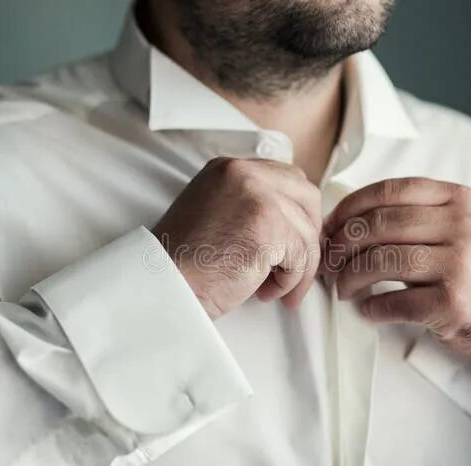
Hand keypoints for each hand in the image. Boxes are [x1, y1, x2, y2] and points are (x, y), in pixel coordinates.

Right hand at [154, 157, 320, 318]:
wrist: (163, 284)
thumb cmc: (185, 264)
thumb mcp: (216, 217)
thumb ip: (250, 207)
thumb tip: (296, 223)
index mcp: (229, 168)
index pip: (287, 178)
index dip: (296, 213)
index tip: (292, 243)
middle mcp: (244, 173)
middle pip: (306, 196)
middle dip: (308, 235)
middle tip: (294, 266)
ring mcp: (257, 194)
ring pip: (307, 230)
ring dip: (298, 267)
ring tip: (275, 288)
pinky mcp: (267, 223)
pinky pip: (300, 254)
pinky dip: (290, 280)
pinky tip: (265, 292)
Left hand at [322, 177, 470, 371]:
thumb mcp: (458, 229)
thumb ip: (413, 216)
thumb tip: (340, 220)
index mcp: (459, 199)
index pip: (390, 190)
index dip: (349, 207)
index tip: (330, 227)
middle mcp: (463, 226)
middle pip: (379, 224)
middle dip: (342, 244)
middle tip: (329, 262)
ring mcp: (460, 264)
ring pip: (381, 261)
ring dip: (350, 278)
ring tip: (343, 289)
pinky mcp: (453, 303)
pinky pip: (394, 302)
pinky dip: (372, 308)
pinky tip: (368, 310)